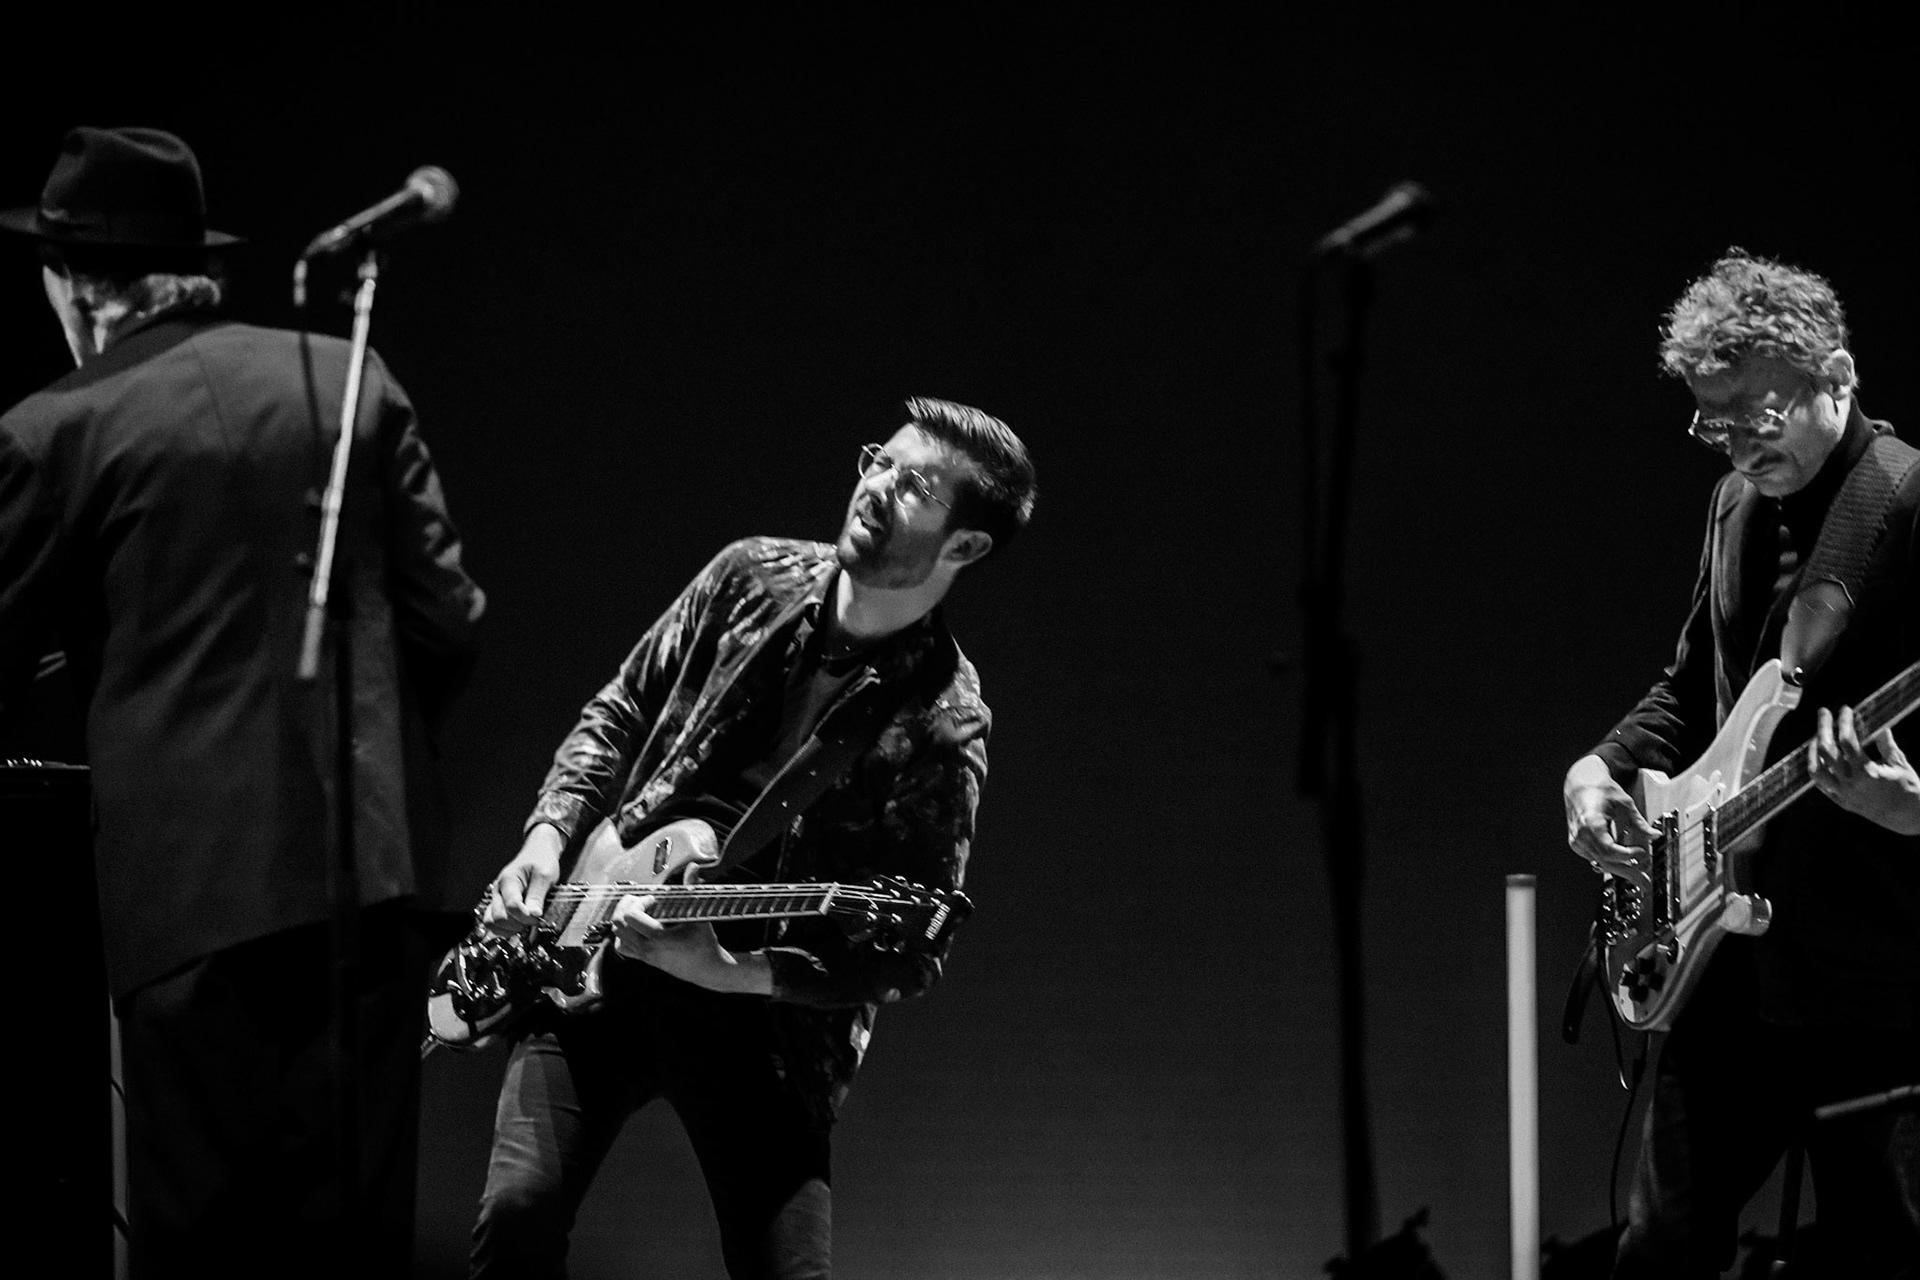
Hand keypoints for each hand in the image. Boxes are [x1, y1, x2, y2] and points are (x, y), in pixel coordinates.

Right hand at [482, 823, 563, 935]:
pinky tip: (518, 926)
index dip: (526, 917)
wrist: (537, 852)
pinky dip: (504, 929)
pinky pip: (492, 923)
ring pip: (491, 922)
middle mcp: (498, 890)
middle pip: (498, 917)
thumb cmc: (541, 861)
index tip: (539, 918)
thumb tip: (534, 916)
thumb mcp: (545, 874)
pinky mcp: (499, 905)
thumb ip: (538, 895)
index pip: (512, 906)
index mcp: (508, 880)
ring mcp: (496, 898)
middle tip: (533, 922)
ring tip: (525, 926)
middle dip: (517, 924)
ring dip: (508, 929)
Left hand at [610, 895, 772, 994]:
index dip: (639, 902)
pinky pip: (622, 947)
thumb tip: (693, 868)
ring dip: (623, 921)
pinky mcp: (644, 959)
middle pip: (618, 925)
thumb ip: (692, 889)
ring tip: (638, 912)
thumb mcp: (699, 915)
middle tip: (641, 901)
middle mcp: (647, 949)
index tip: (654, 899)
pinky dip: (624, 935)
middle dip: (626, 908)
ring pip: (617, 937)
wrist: (708, 969)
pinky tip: (637, 926)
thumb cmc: (705, 943)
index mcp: (658, 938)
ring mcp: (644, 956)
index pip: (631, 917)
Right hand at [1565, 753, 1655, 886]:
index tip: (1643, 853)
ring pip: (1602, 863)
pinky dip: (1614, 863)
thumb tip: (1655, 836)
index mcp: (1589, 822)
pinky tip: (1628, 867)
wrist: (1580, 785)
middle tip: (1647, 882)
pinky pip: (1598, 859)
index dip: (1627, 855)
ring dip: (1623, 871)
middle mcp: (1580, 835)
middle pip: (1606, 861)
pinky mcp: (1579, 846)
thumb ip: (1639, 823)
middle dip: (1629, 872)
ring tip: (1642, 878)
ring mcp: (1577, 842)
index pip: (1608, 849)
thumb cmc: (1600, 790)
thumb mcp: (1624, 803)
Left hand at [1812, 706, 1919, 835]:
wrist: (1908, 818)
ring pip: (1816, 769)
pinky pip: (1820, 785)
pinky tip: (1818, 757)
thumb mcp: (1901, 765)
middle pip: (1826, 751)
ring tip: (1817, 737)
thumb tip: (1881, 728)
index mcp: (1867, 772)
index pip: (1847, 741)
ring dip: (1813, 750)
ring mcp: (1843, 794)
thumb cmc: (1909, 789)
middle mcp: (1851, 783)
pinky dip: (1817, 769)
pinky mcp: (1841, 802)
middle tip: (1823, 712)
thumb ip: (1887, 746)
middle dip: (1823, 728)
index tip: (1845, 709)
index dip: (1844, 722)